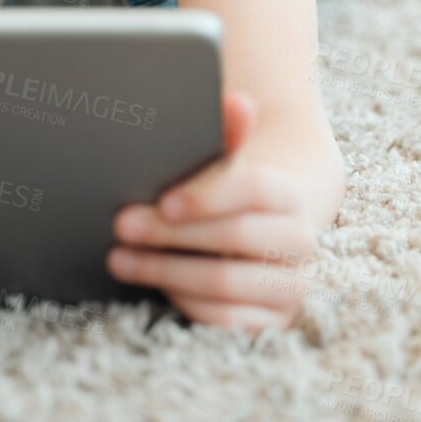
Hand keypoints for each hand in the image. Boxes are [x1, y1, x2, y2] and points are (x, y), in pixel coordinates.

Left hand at [106, 91, 320, 333]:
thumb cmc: (220, 191)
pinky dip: (184, 300)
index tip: (164, 201)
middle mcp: (299, 240)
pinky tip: (154, 282)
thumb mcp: (218, 164)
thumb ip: (224, 133)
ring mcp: (291, 284)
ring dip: (165, 270)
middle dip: (170, 234)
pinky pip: (226, 318)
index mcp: (288, 193)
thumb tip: (241, 102)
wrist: (252, 232)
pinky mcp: (274, 319)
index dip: (207, 196)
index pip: (255, 187)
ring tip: (120, 258)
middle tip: (122, 226)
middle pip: (234, 236)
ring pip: (225, 281)